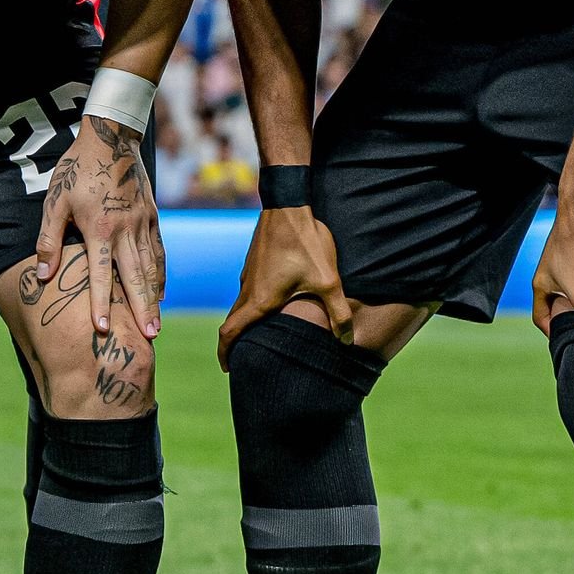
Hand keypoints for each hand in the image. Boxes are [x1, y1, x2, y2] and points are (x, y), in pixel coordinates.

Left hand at [33, 115, 165, 366]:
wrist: (110, 139)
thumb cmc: (76, 171)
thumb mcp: (55, 202)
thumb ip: (49, 240)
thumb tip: (43, 275)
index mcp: (99, 228)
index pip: (99, 274)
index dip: (100, 303)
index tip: (103, 330)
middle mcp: (125, 230)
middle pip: (135, 277)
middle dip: (141, 309)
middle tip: (149, 337)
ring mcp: (143, 224)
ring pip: (151, 267)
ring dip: (153, 297)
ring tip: (155, 324)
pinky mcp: (152, 217)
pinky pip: (158, 252)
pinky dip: (160, 274)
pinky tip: (159, 291)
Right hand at [219, 199, 353, 358]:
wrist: (289, 205)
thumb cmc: (306, 243)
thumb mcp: (328, 281)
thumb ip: (338, 313)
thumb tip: (348, 341)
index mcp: (260, 300)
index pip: (230, 332)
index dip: (225, 352)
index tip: (228, 368)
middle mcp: (248, 289)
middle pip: (234, 322)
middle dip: (236, 342)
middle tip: (246, 357)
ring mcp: (248, 274)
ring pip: (242, 305)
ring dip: (247, 322)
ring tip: (263, 333)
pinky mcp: (254, 264)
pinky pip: (249, 290)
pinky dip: (254, 304)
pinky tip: (274, 302)